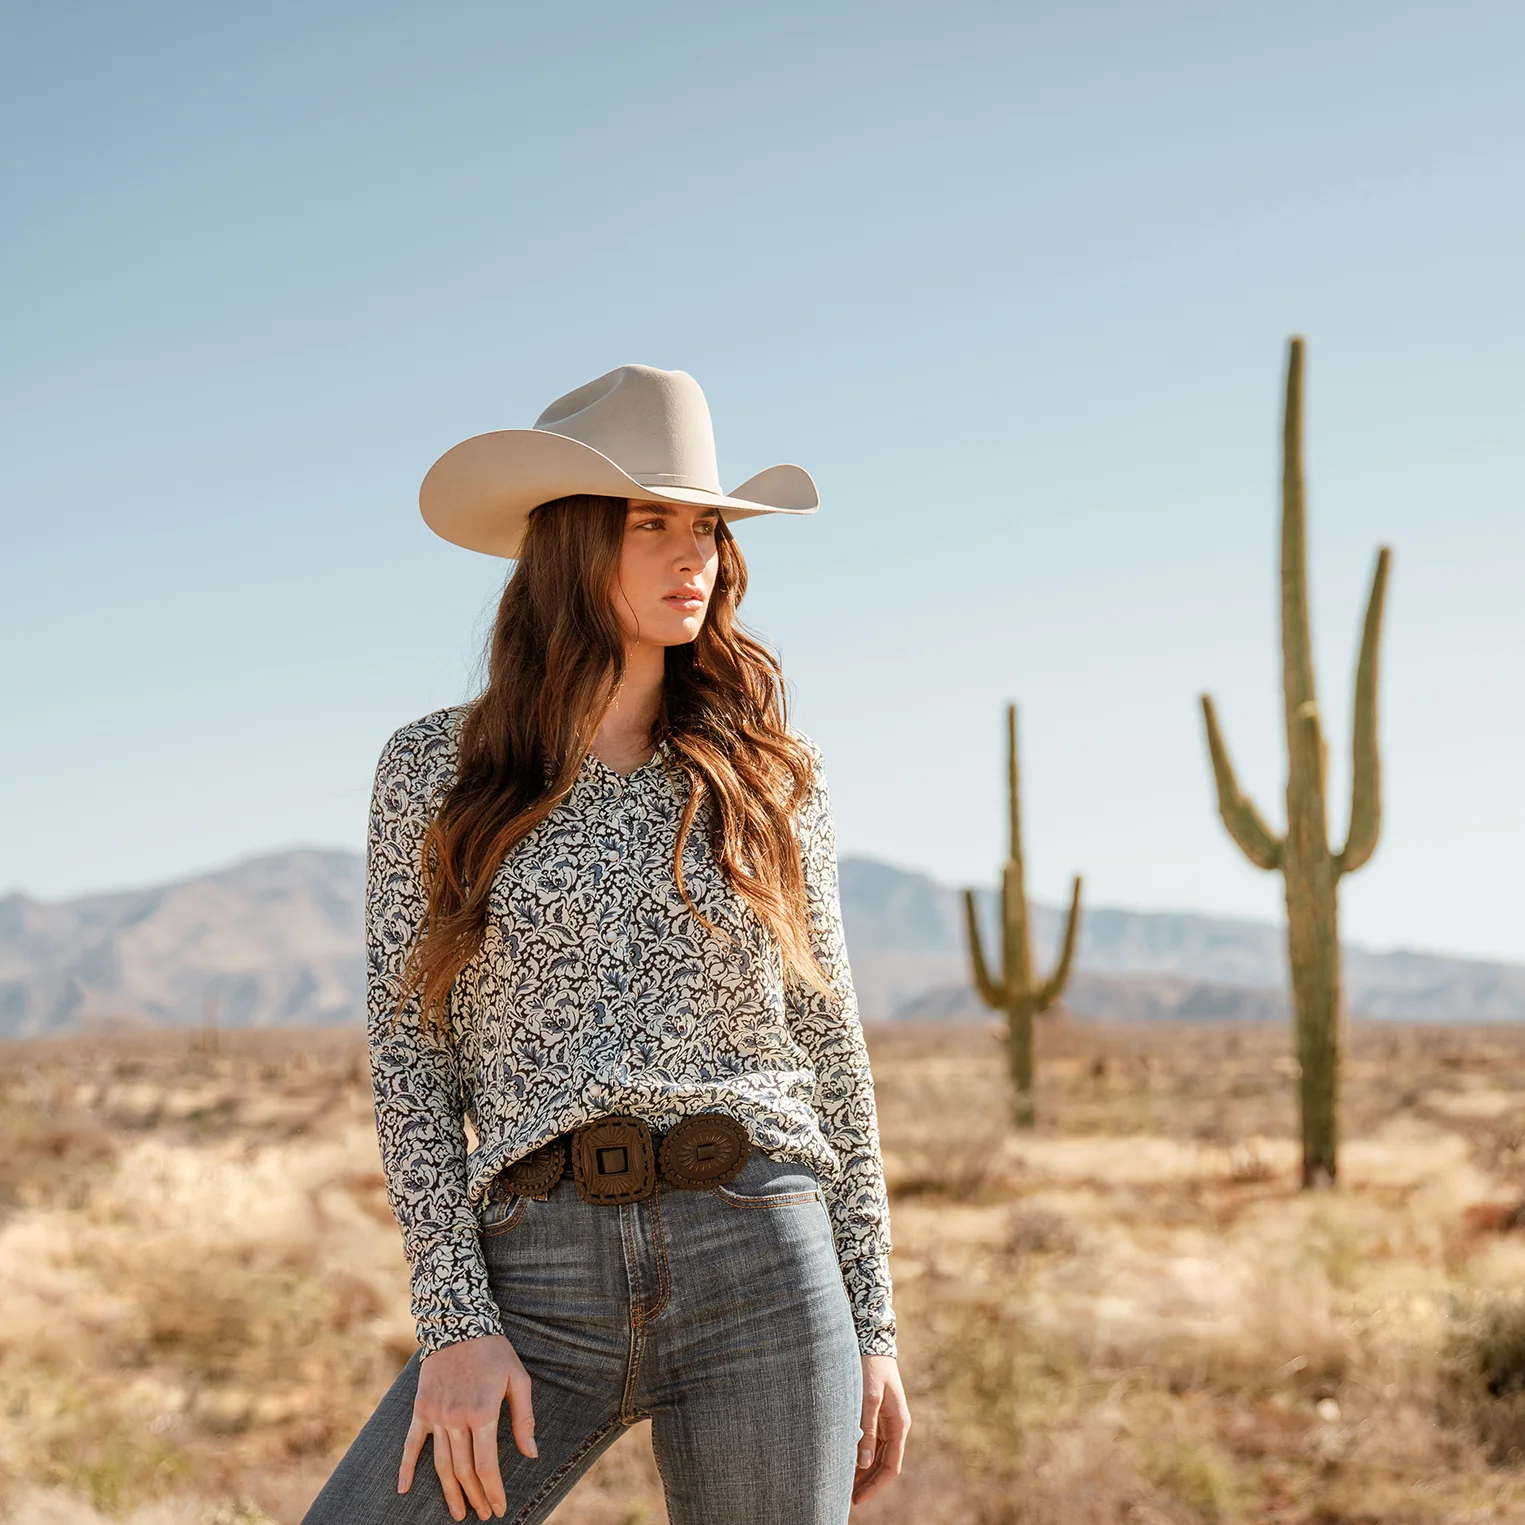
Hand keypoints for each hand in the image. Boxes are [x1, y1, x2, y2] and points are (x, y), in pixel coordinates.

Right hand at [399, 1333, 536, 1522]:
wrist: (458, 1322)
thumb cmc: (494, 1351)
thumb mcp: (518, 1379)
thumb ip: (523, 1418)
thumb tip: (532, 1453)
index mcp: (483, 1413)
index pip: (487, 1465)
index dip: (493, 1489)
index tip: (499, 1507)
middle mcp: (456, 1419)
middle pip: (464, 1470)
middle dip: (475, 1496)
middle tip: (483, 1514)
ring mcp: (435, 1415)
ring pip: (441, 1464)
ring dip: (450, 1492)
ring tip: (459, 1513)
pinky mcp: (421, 1409)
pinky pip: (411, 1444)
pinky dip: (406, 1468)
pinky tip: (404, 1489)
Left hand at [852, 1352, 909, 1504]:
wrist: (872, 1340)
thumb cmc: (871, 1368)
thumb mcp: (868, 1398)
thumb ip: (866, 1430)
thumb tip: (863, 1463)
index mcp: (899, 1425)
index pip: (891, 1467)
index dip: (875, 1486)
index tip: (857, 1499)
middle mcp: (896, 1426)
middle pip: (884, 1464)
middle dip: (868, 1482)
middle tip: (847, 1497)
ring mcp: (888, 1420)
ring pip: (878, 1454)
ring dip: (864, 1470)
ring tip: (844, 1483)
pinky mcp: (878, 1413)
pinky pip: (873, 1441)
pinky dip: (862, 1454)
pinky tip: (848, 1460)